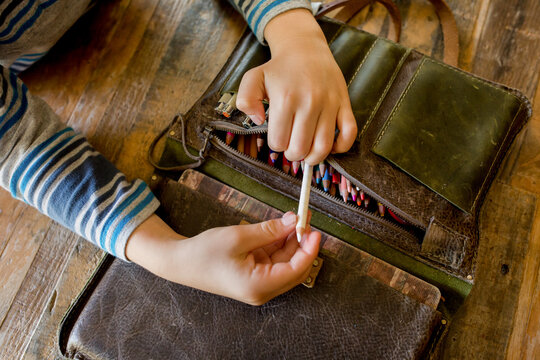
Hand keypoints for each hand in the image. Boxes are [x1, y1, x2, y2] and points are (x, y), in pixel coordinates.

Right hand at [126, 212, 320, 304]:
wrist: (180, 262)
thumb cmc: (204, 253)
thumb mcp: (239, 236)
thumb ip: (269, 230)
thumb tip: (295, 221)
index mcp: (259, 286)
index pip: (296, 270)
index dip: (309, 249)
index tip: (315, 230)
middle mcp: (262, 290)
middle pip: (293, 267)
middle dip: (301, 243)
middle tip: (305, 218)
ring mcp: (258, 285)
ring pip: (284, 262)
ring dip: (290, 241)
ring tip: (293, 217)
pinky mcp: (254, 277)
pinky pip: (273, 260)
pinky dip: (278, 244)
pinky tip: (281, 227)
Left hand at [236, 9, 356, 164]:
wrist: (306, 49)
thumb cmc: (279, 69)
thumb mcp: (253, 78)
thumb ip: (246, 100)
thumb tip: (259, 121)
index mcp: (285, 99)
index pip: (279, 142)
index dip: (276, 144)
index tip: (278, 136)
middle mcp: (309, 102)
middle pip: (300, 149)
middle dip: (293, 154)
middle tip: (291, 146)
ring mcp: (330, 104)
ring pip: (323, 146)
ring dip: (313, 157)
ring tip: (307, 152)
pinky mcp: (345, 104)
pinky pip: (349, 133)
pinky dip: (341, 147)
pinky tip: (330, 145)